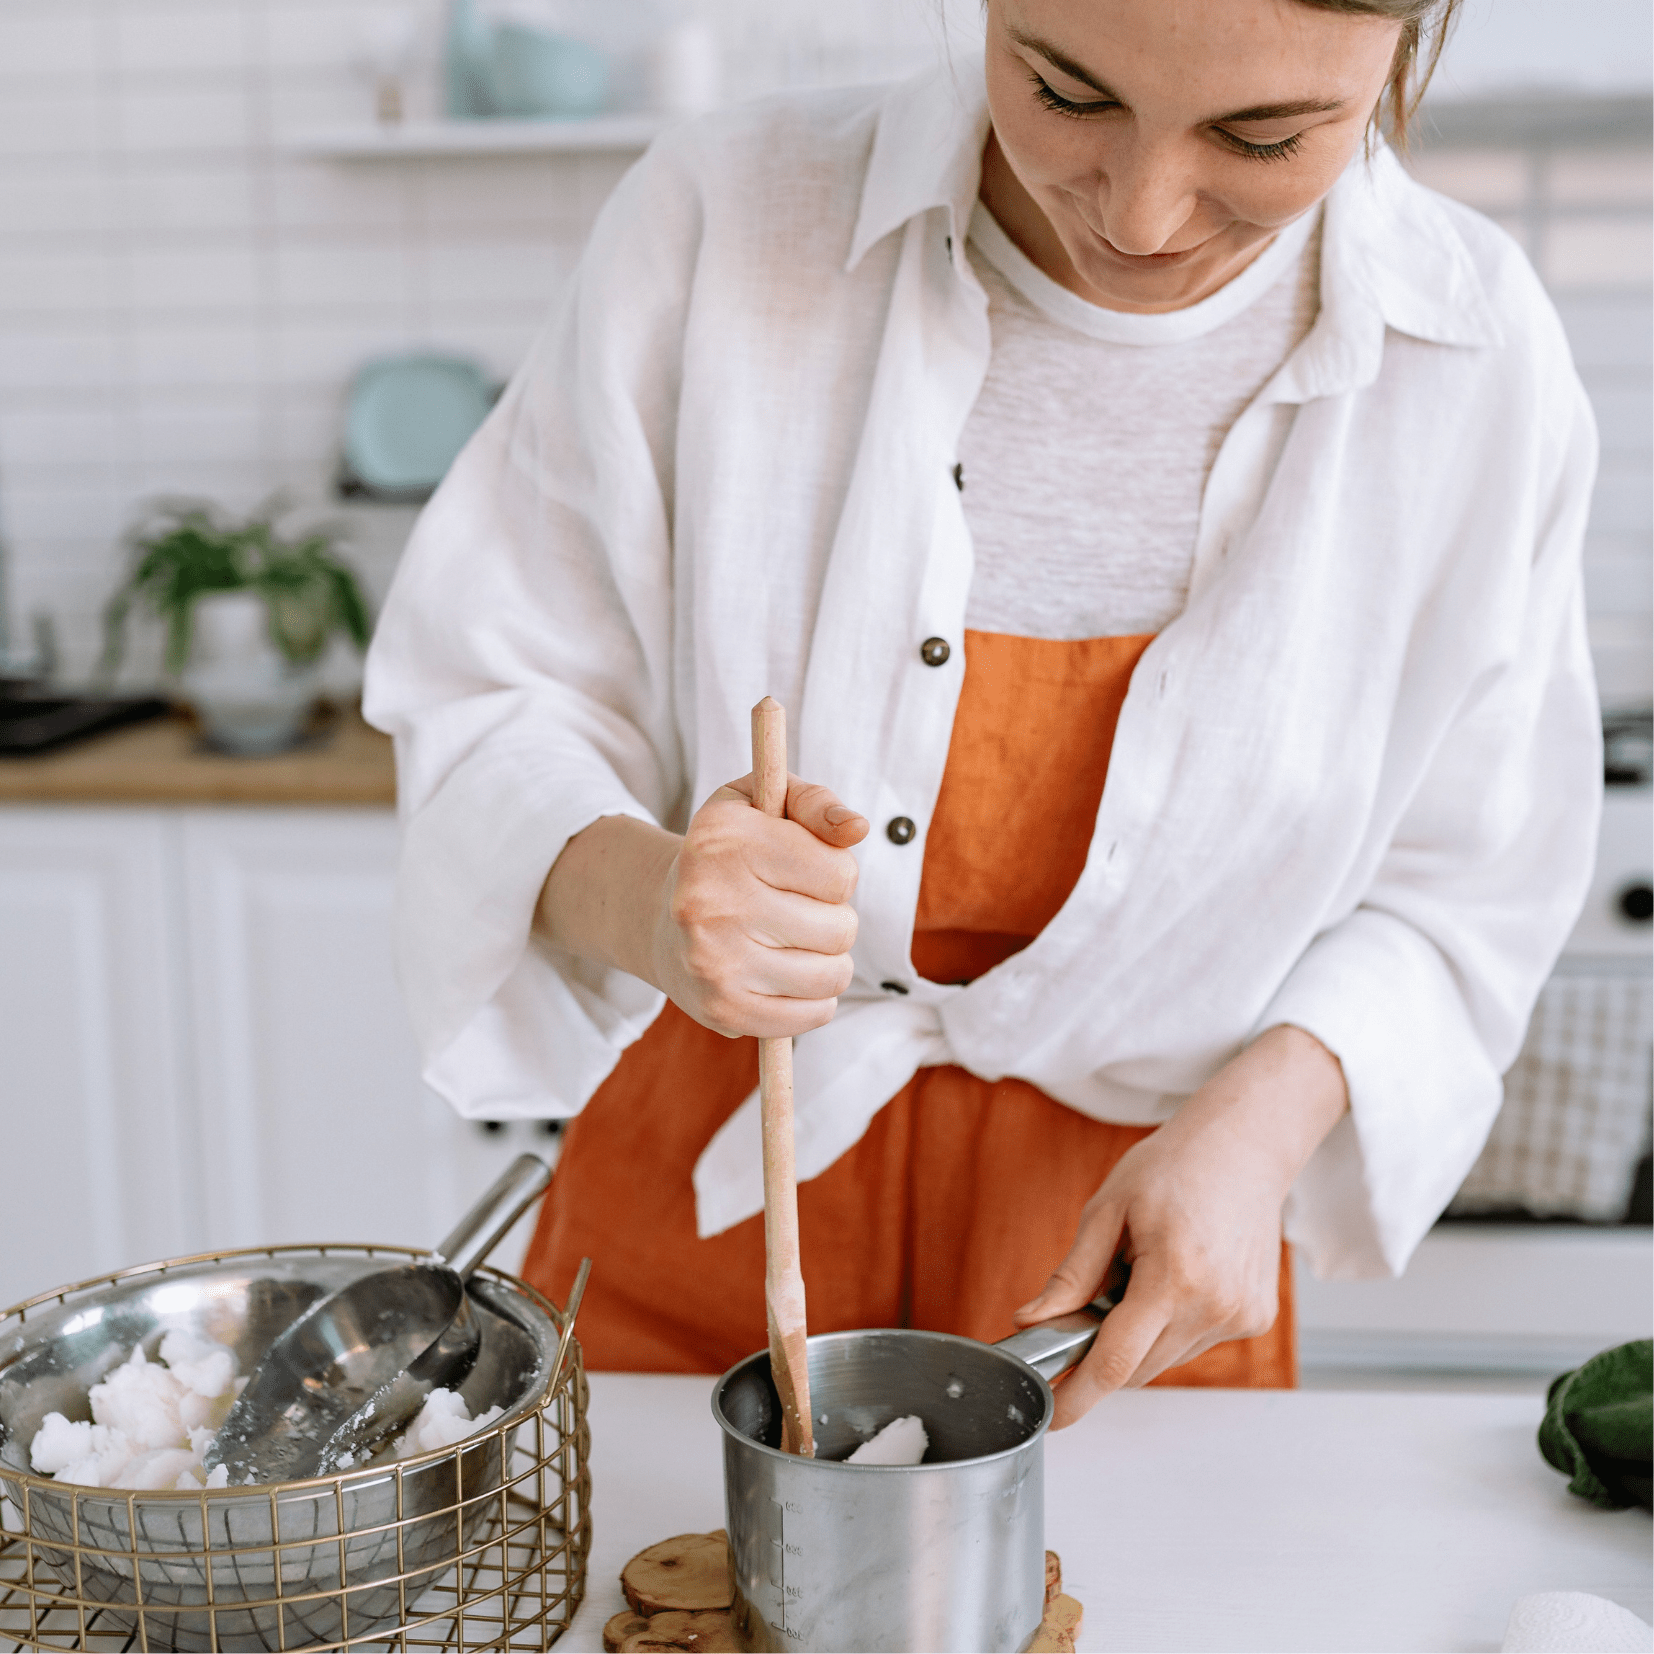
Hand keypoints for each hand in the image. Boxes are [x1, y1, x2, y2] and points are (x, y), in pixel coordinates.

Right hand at [652, 772, 867, 1035]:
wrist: (660, 918)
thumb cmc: (730, 855)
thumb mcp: (761, 804)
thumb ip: (814, 803)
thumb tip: (857, 827)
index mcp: (723, 842)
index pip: (840, 875)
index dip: (836, 873)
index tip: (807, 871)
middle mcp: (711, 902)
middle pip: (841, 928)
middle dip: (835, 918)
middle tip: (801, 910)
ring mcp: (714, 962)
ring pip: (832, 974)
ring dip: (829, 960)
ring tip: (798, 942)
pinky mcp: (723, 1010)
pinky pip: (814, 1014)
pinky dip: (816, 999)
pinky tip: (791, 977)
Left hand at [1014, 1025, 1347, 1427]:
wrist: (1246, 1146)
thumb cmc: (1175, 1165)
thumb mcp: (1108, 1209)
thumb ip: (1072, 1276)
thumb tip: (1032, 1322)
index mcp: (1174, 1275)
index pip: (1116, 1361)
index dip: (1079, 1396)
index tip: (1052, 1418)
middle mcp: (1215, 1305)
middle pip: (1139, 1367)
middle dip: (1102, 1352)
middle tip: (1088, 1306)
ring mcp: (1241, 1316)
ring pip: (1166, 1358)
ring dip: (1139, 1337)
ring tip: (1141, 1274)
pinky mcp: (1255, 1319)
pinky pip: (1194, 1343)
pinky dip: (1171, 1326)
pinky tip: (1176, 1277)